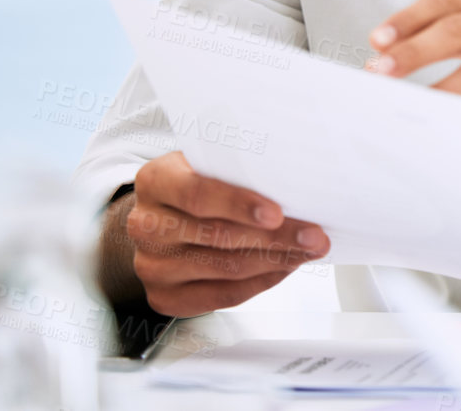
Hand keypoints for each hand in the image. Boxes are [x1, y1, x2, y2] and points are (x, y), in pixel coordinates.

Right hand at [119, 151, 330, 316]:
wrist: (163, 219)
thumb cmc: (198, 185)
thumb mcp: (210, 164)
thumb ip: (240, 170)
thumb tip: (297, 184)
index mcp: (155, 180)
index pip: (197, 194)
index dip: (239, 204)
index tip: (277, 212)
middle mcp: (146, 224)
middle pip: (217, 235)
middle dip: (275, 237)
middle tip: (314, 236)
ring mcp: (151, 265)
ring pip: (225, 268)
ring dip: (276, 260)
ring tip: (308, 251)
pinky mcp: (164, 297)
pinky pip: (223, 296)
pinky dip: (261, 282)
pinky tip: (284, 267)